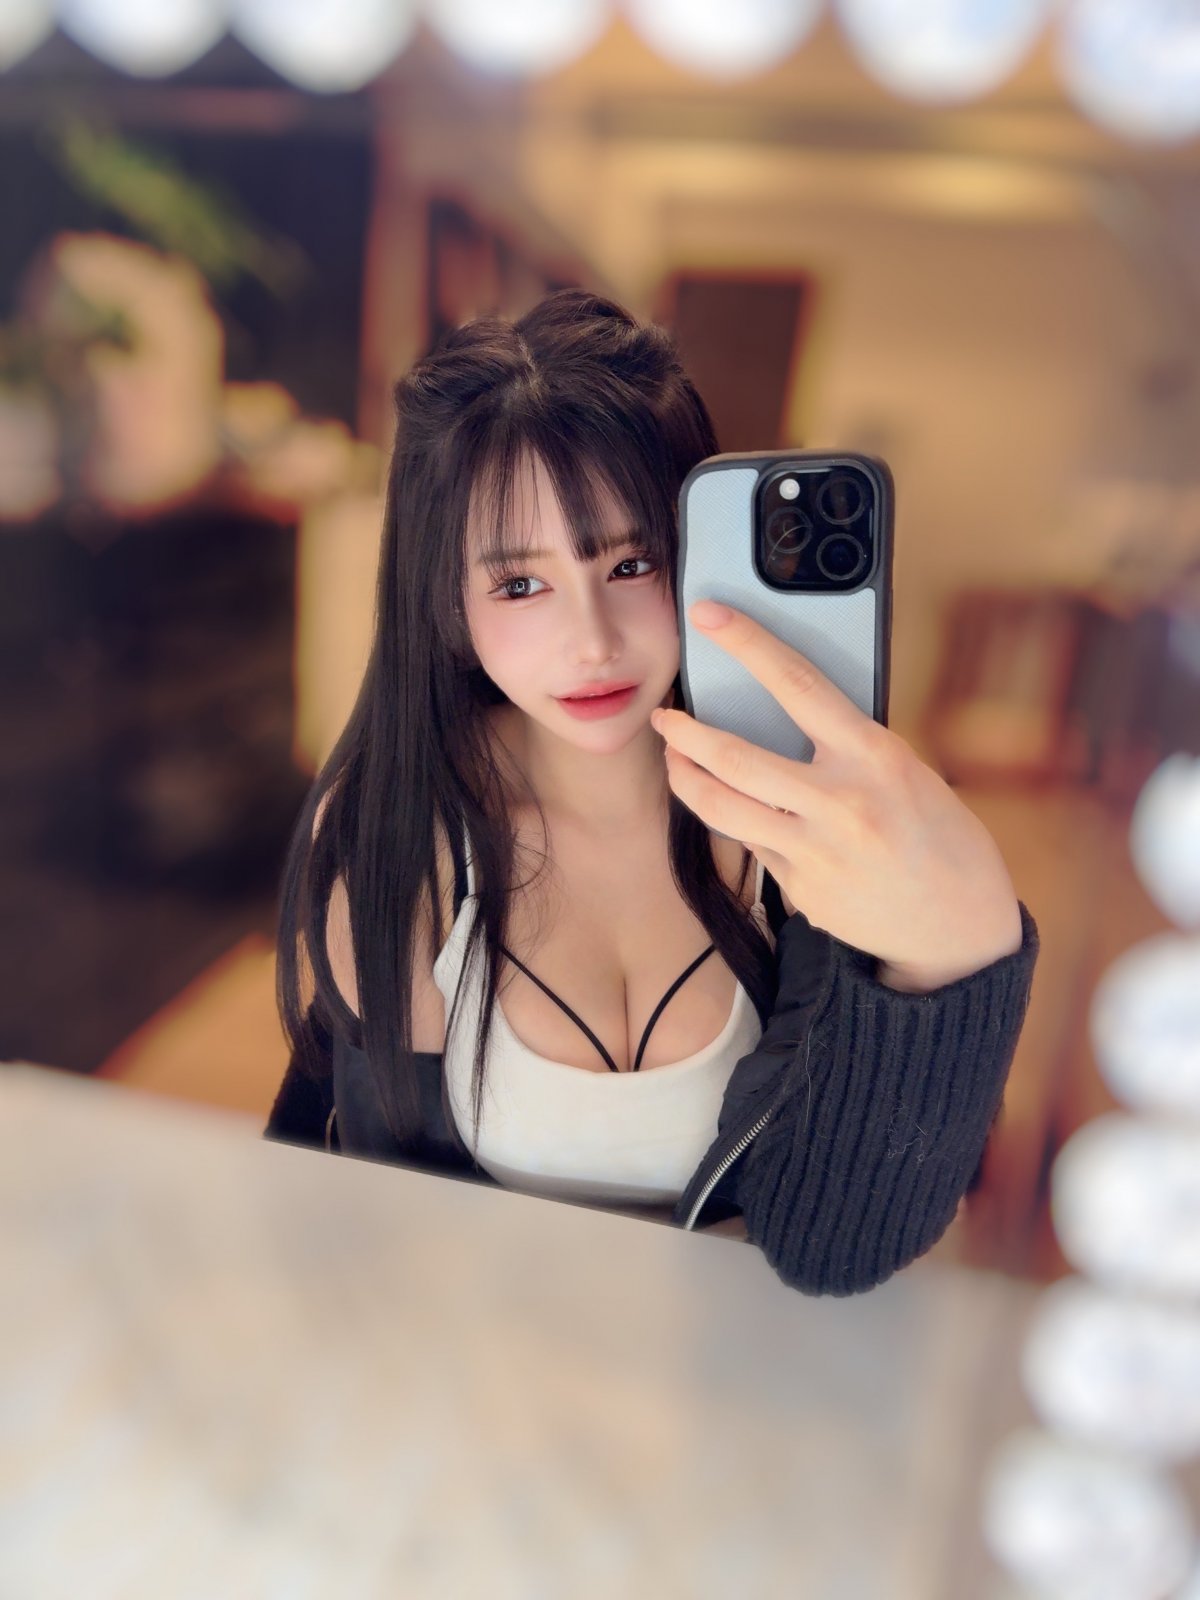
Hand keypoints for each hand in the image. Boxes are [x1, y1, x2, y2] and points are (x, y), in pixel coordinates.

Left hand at [650, 601, 1022, 992]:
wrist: (960, 925)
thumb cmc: (939, 835)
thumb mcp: (907, 773)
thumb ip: (848, 748)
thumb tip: (783, 715)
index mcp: (874, 756)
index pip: (797, 683)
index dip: (746, 642)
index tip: (708, 615)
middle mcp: (840, 802)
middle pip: (733, 756)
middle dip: (684, 733)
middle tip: (664, 718)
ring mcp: (815, 851)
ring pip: (720, 808)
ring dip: (685, 778)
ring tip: (675, 761)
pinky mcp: (800, 890)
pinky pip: (750, 847)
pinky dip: (738, 825)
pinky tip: (739, 815)